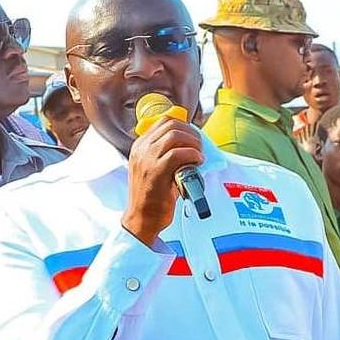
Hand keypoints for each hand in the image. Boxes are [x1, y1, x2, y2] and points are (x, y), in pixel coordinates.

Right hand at [121, 117, 203, 246]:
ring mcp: (147, 160)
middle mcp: (141, 149)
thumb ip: (166, 154)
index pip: (164, 121)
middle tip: (199, 147)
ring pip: (175, 136)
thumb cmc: (152, 197)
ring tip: (199, 156)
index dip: (185, 126)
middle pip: (171, 125)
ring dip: (193, 143)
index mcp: (140, 146)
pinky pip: (178, 154)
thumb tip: (190, 144)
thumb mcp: (154, 168)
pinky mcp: (155, 172)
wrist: (142, 219)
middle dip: (191, 133)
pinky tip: (197, 163)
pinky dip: (192, 155)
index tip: (194, 138)